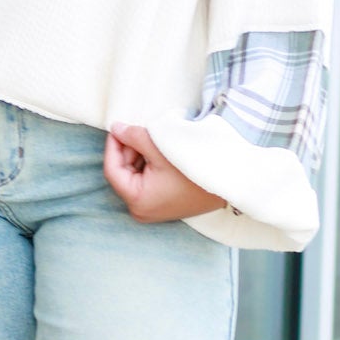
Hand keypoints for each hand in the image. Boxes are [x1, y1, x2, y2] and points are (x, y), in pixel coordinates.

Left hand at [103, 125, 226, 222]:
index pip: (112, 169)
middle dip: (128, 150)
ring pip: (134, 177)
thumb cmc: (193, 167)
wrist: (227, 182)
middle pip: (123, 174)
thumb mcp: (160, 147)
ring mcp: (151, 211)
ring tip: (152, 140)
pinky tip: (159, 153)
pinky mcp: (161, 207)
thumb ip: (133, 137)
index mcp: (137, 201)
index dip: (113, 146)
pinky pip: (146, 184)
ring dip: (139, 157)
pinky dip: (148, 167)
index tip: (118, 128)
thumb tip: (115, 128)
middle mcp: (141, 211)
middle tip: (136, 131)